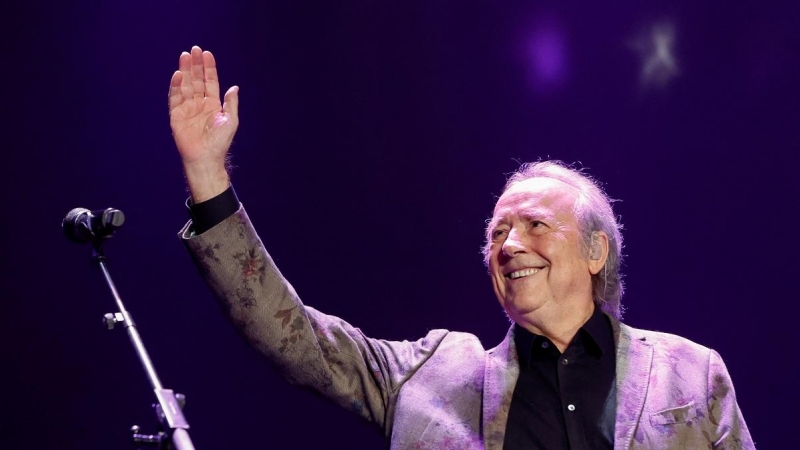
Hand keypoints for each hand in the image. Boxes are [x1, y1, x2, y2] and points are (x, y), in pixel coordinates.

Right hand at [169, 46, 238, 201]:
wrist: (206, 158)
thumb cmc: (220, 142)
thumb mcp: (230, 120)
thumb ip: (231, 103)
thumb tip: (234, 87)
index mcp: (212, 104)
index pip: (209, 82)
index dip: (208, 68)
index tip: (207, 54)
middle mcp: (199, 104)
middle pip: (196, 80)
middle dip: (195, 65)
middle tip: (194, 50)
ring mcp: (187, 108)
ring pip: (185, 85)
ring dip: (185, 71)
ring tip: (185, 56)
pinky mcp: (176, 115)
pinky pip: (175, 97)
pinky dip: (176, 86)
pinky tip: (179, 74)